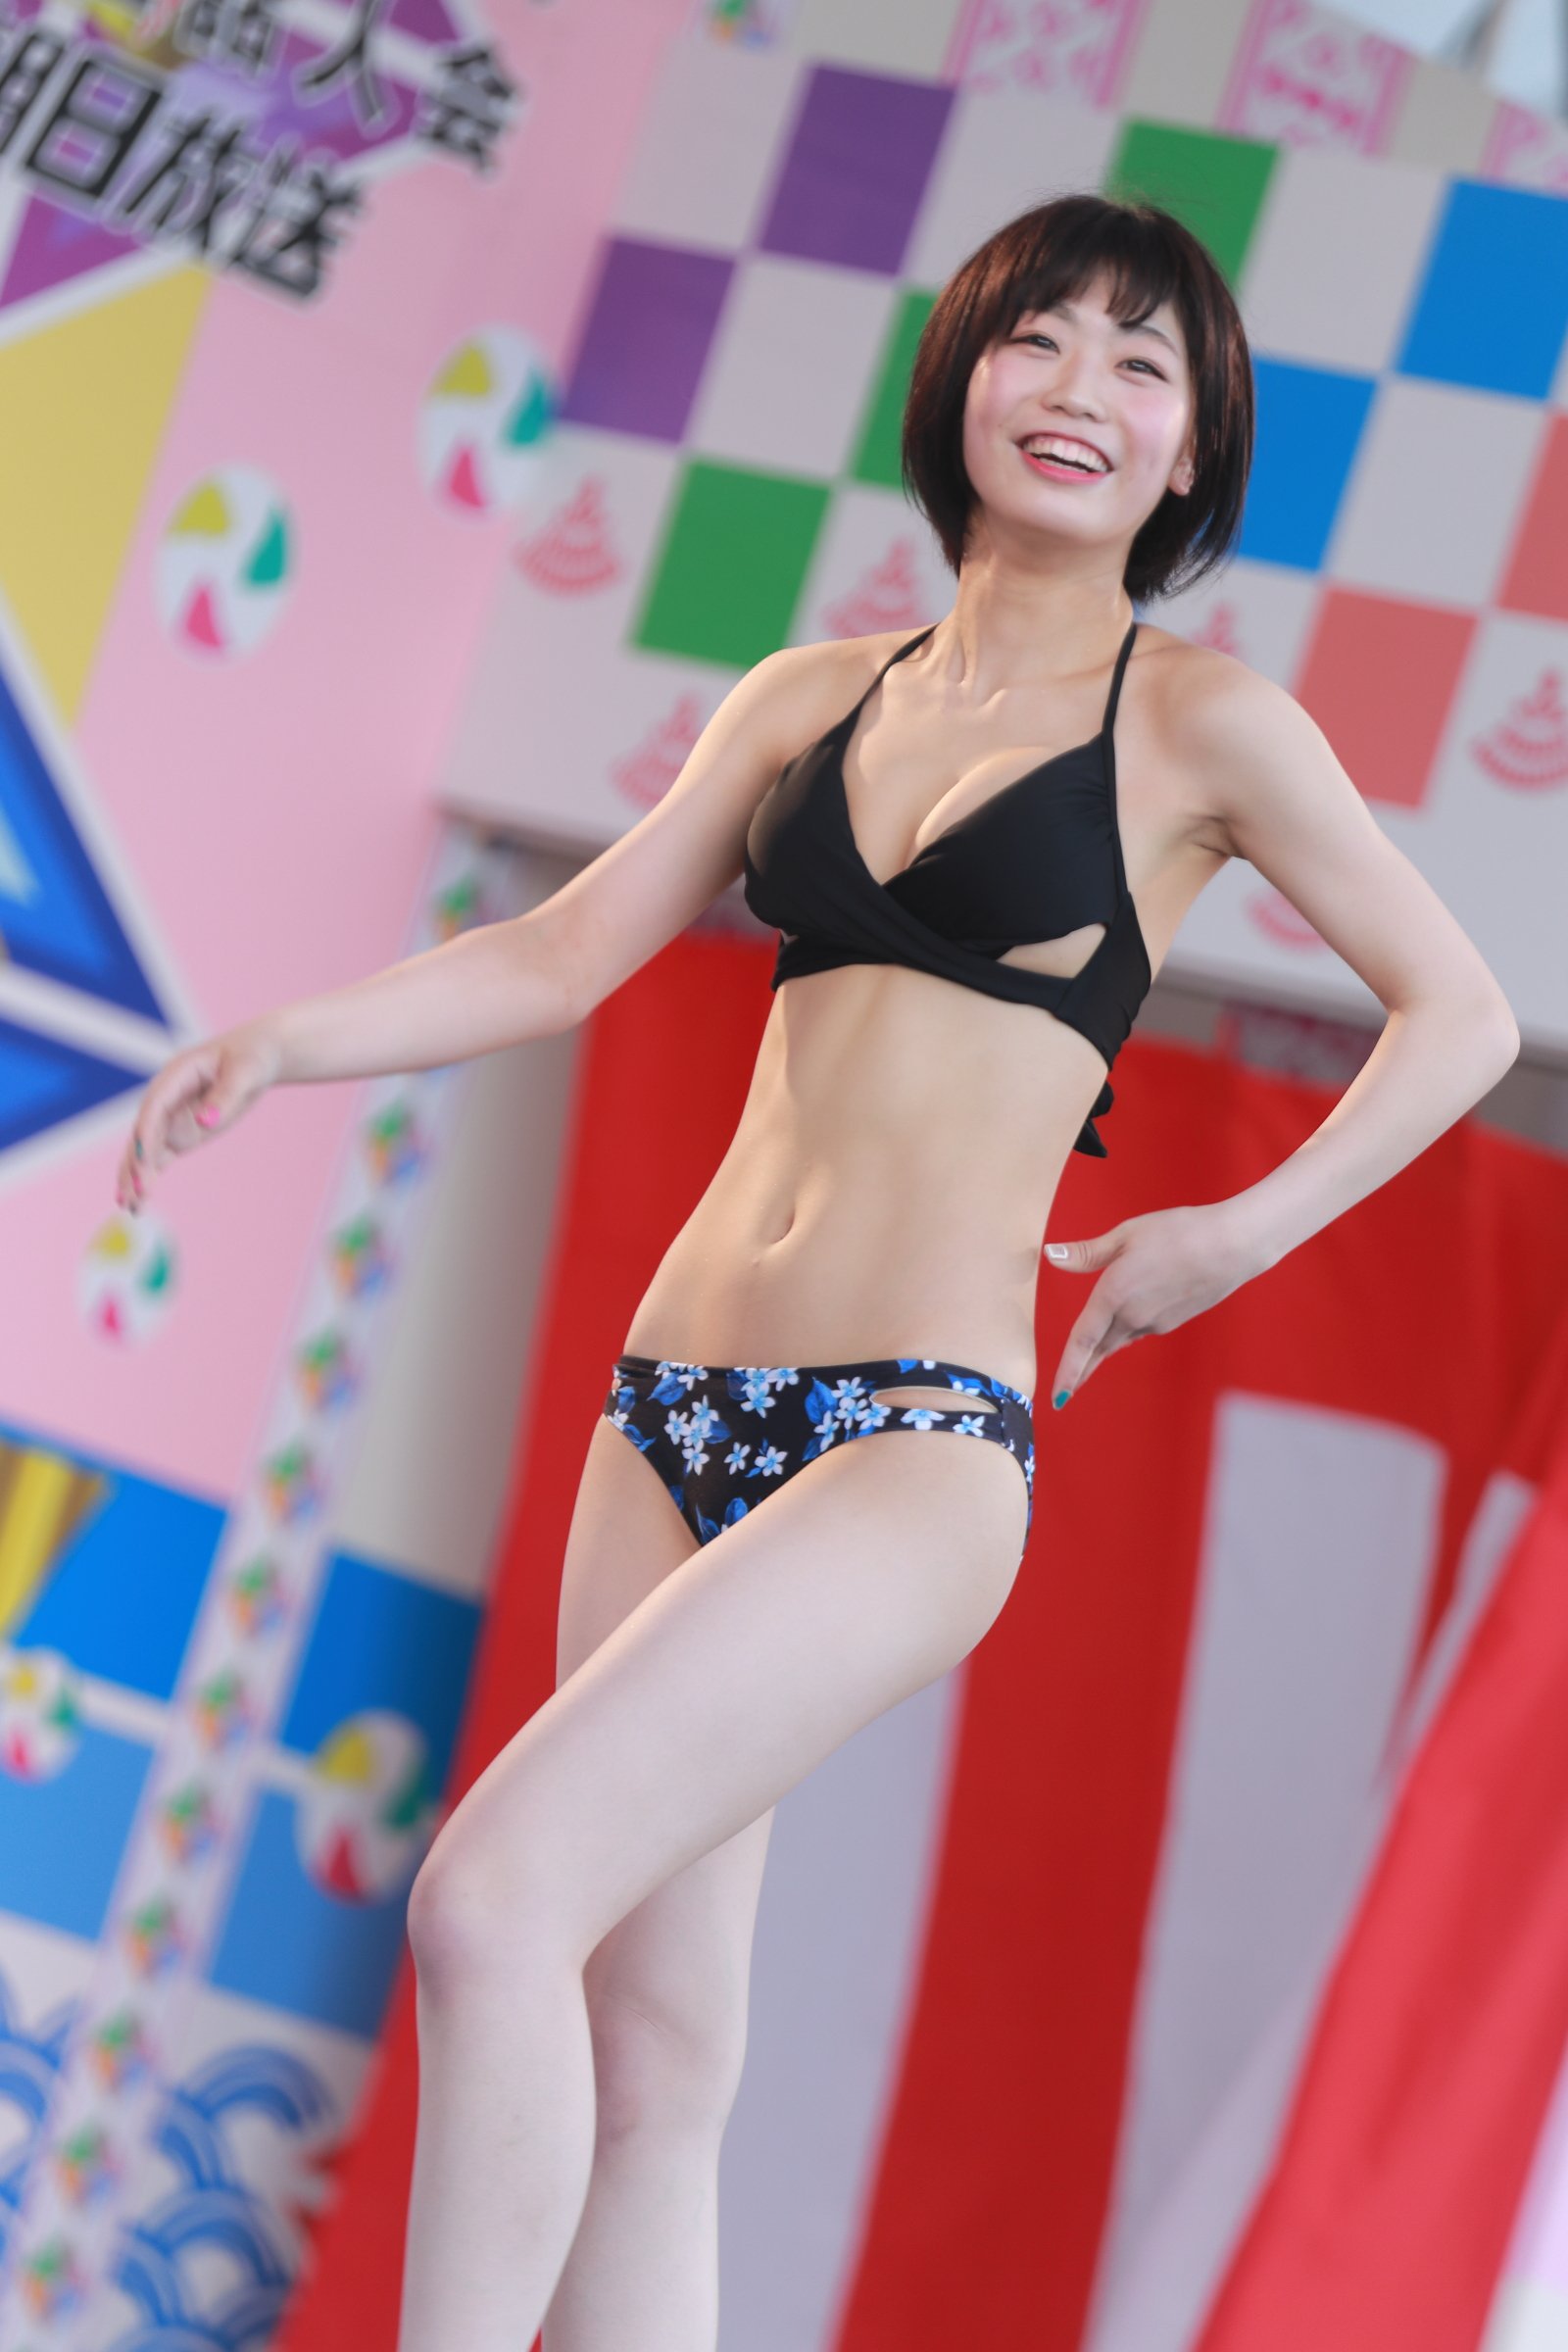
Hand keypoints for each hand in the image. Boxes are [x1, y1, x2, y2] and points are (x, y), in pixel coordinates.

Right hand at [114, 1020, 282, 1215]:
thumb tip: (205, 1122)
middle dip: (136, 1162)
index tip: (142, 1160)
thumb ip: (224, 1096)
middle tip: (134, 1194)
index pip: (155, 1106)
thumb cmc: (252, 1056)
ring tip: (129, 1207)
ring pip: (147, 1149)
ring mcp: (172, 1116)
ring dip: (136, 1176)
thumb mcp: (245, 1072)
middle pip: (144, 1132)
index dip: (146, 1133)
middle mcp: (167, 1096)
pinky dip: (149, 1177)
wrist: (259, 1055)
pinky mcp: (182, 1131)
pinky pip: (160, 1156)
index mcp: (177, 1074)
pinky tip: (139, 1202)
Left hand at [1041, 1202, 1267, 1403]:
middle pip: (1099, 1349)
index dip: (1067, 1370)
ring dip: (1103, 1348)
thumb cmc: (1179, 1232)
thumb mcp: (1127, 1235)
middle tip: (1064, 1394)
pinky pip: (1139, 1330)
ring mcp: (1155, 1323)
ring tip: (1087, 1362)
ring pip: (1120, 1338)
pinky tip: (1125, 1325)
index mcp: (1114, 1294)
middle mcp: (1132, 1316)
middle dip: (1081, 1371)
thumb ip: (1087, 1253)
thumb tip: (1051, 1256)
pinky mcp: (1172, 1321)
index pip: (1082, 1341)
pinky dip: (1126, 1330)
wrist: (1232, 1246)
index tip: (1057, 1397)